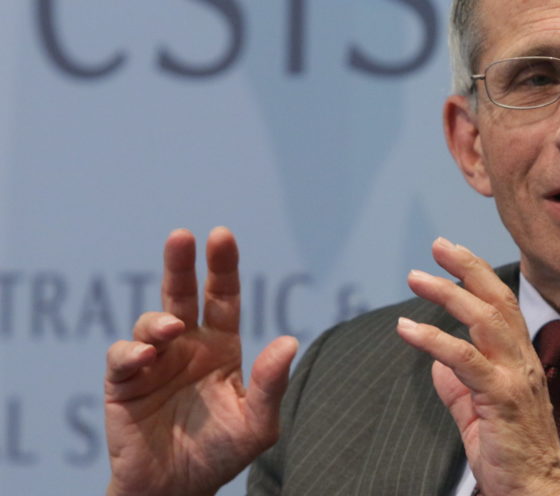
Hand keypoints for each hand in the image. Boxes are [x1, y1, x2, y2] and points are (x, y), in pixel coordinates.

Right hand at [104, 227, 297, 495]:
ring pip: (151, 320)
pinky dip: (131, 352)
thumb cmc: (221, 454)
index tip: (221, 236)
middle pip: (182, 293)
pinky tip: (145, 358)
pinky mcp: (124, 382)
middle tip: (182, 236)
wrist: (175, 490)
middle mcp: (187, 346)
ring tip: (170, 330)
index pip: (223, 298)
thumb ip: (270, 384)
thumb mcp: (257, 424)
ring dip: (158, 319)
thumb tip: (291, 341)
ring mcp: (155, 361)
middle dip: (181, 263)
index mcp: (221, 348)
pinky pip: (123, 356)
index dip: (223, 267)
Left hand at [396, 237, 559, 495]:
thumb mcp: (478, 410)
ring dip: (447, 294)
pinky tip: (408, 329)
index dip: (477, 275)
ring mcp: (513, 377)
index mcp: (518, 359)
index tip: (452, 253)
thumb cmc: (509, 452)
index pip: (501, 304)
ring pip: (483, 321)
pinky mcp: (500, 397)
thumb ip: (458, 384)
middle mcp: (521, 360)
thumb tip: (436, 363)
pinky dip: (434, 339)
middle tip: (438, 246)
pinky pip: (464, 359)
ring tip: (417, 277)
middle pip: (496, 301)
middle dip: (466, 268)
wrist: (533, 490)